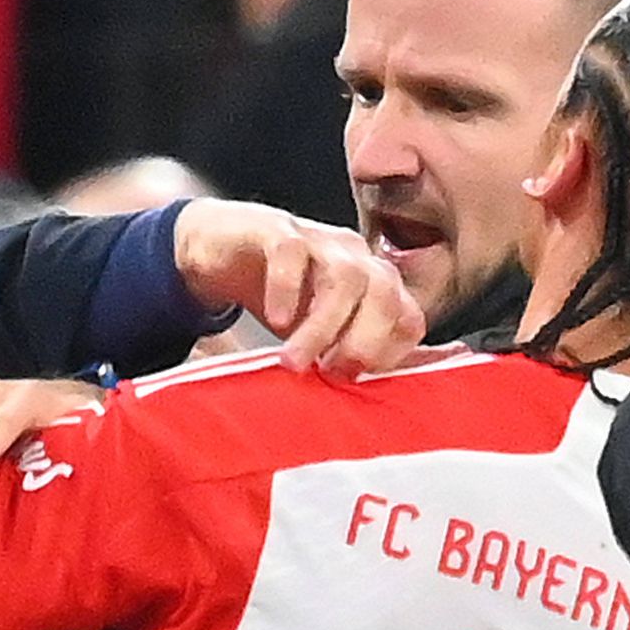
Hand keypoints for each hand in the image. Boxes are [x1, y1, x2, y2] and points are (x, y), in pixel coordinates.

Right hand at [167, 202, 422, 379]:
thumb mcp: (319, 335)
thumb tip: (380, 399)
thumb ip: (348, 357)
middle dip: (365, 340)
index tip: (354, 382)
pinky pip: (292, 252)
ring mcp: (319, 240)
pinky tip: (277, 321)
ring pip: (343, 277)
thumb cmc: (282, 297)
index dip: (390, 354)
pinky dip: (288, 288)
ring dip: (323, 326)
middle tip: (332, 375)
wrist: (221, 248)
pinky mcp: (276, 230)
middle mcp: (355, 258)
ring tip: (294, 362)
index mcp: (373, 284)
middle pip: (386, 292)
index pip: (409, 317)